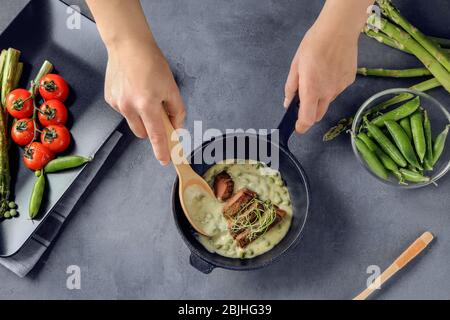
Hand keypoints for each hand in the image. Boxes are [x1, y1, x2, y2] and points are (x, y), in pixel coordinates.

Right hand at [104, 40, 184, 164]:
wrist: (128, 45)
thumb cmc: (152, 63)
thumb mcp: (171, 87)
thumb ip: (176, 110)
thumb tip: (176, 127)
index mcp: (147, 104)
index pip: (156, 135)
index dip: (161, 150)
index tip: (165, 161)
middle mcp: (129, 107)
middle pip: (143, 133)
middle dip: (151, 129)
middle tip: (157, 113)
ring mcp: (117, 103)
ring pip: (132, 122)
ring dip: (140, 116)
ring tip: (143, 94)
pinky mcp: (110, 98)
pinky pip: (123, 111)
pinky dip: (130, 106)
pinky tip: (133, 89)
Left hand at [284, 23, 357, 133]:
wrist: (338, 30)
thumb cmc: (313, 45)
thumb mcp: (295, 66)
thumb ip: (291, 87)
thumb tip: (288, 103)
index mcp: (311, 90)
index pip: (307, 120)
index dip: (301, 127)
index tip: (297, 128)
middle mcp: (327, 93)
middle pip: (318, 115)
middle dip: (309, 114)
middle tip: (303, 101)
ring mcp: (340, 88)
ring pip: (328, 101)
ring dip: (320, 97)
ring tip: (317, 76)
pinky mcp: (349, 81)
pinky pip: (337, 89)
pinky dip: (331, 86)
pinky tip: (329, 70)